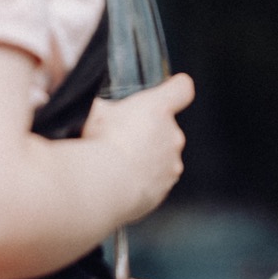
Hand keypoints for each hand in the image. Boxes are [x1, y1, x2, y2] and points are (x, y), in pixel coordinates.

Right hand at [83, 74, 194, 224]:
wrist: (102, 186)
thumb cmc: (99, 144)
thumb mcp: (96, 111)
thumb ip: (105, 106)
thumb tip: (98, 107)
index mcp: (159, 108)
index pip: (181, 89)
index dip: (175, 89)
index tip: (167, 92)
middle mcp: (172, 135)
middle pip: (166, 128)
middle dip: (147, 133)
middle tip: (120, 140)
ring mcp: (171, 164)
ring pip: (161, 157)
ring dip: (145, 159)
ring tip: (117, 165)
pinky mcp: (164, 189)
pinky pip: (155, 181)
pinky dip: (142, 182)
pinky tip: (119, 183)